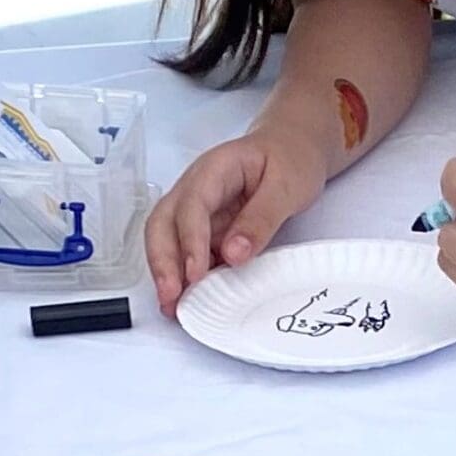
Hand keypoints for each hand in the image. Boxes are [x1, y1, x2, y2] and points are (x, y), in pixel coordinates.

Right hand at [145, 127, 328, 315]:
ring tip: (173, 307)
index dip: (190, 241)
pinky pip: (188, 251)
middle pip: (162, 223)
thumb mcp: (287, 187)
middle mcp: (195, 189)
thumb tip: (233, 254)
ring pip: (167, 239)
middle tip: (171, 297)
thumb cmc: (291, 159)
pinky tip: (190, 299)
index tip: (195, 274)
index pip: (192, 206)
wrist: (293, 149)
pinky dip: (185, 275)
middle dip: (163, 262)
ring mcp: (197, 210)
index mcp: (214, 171)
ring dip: (167, 272)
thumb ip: (261, 219)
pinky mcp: (205, 228)